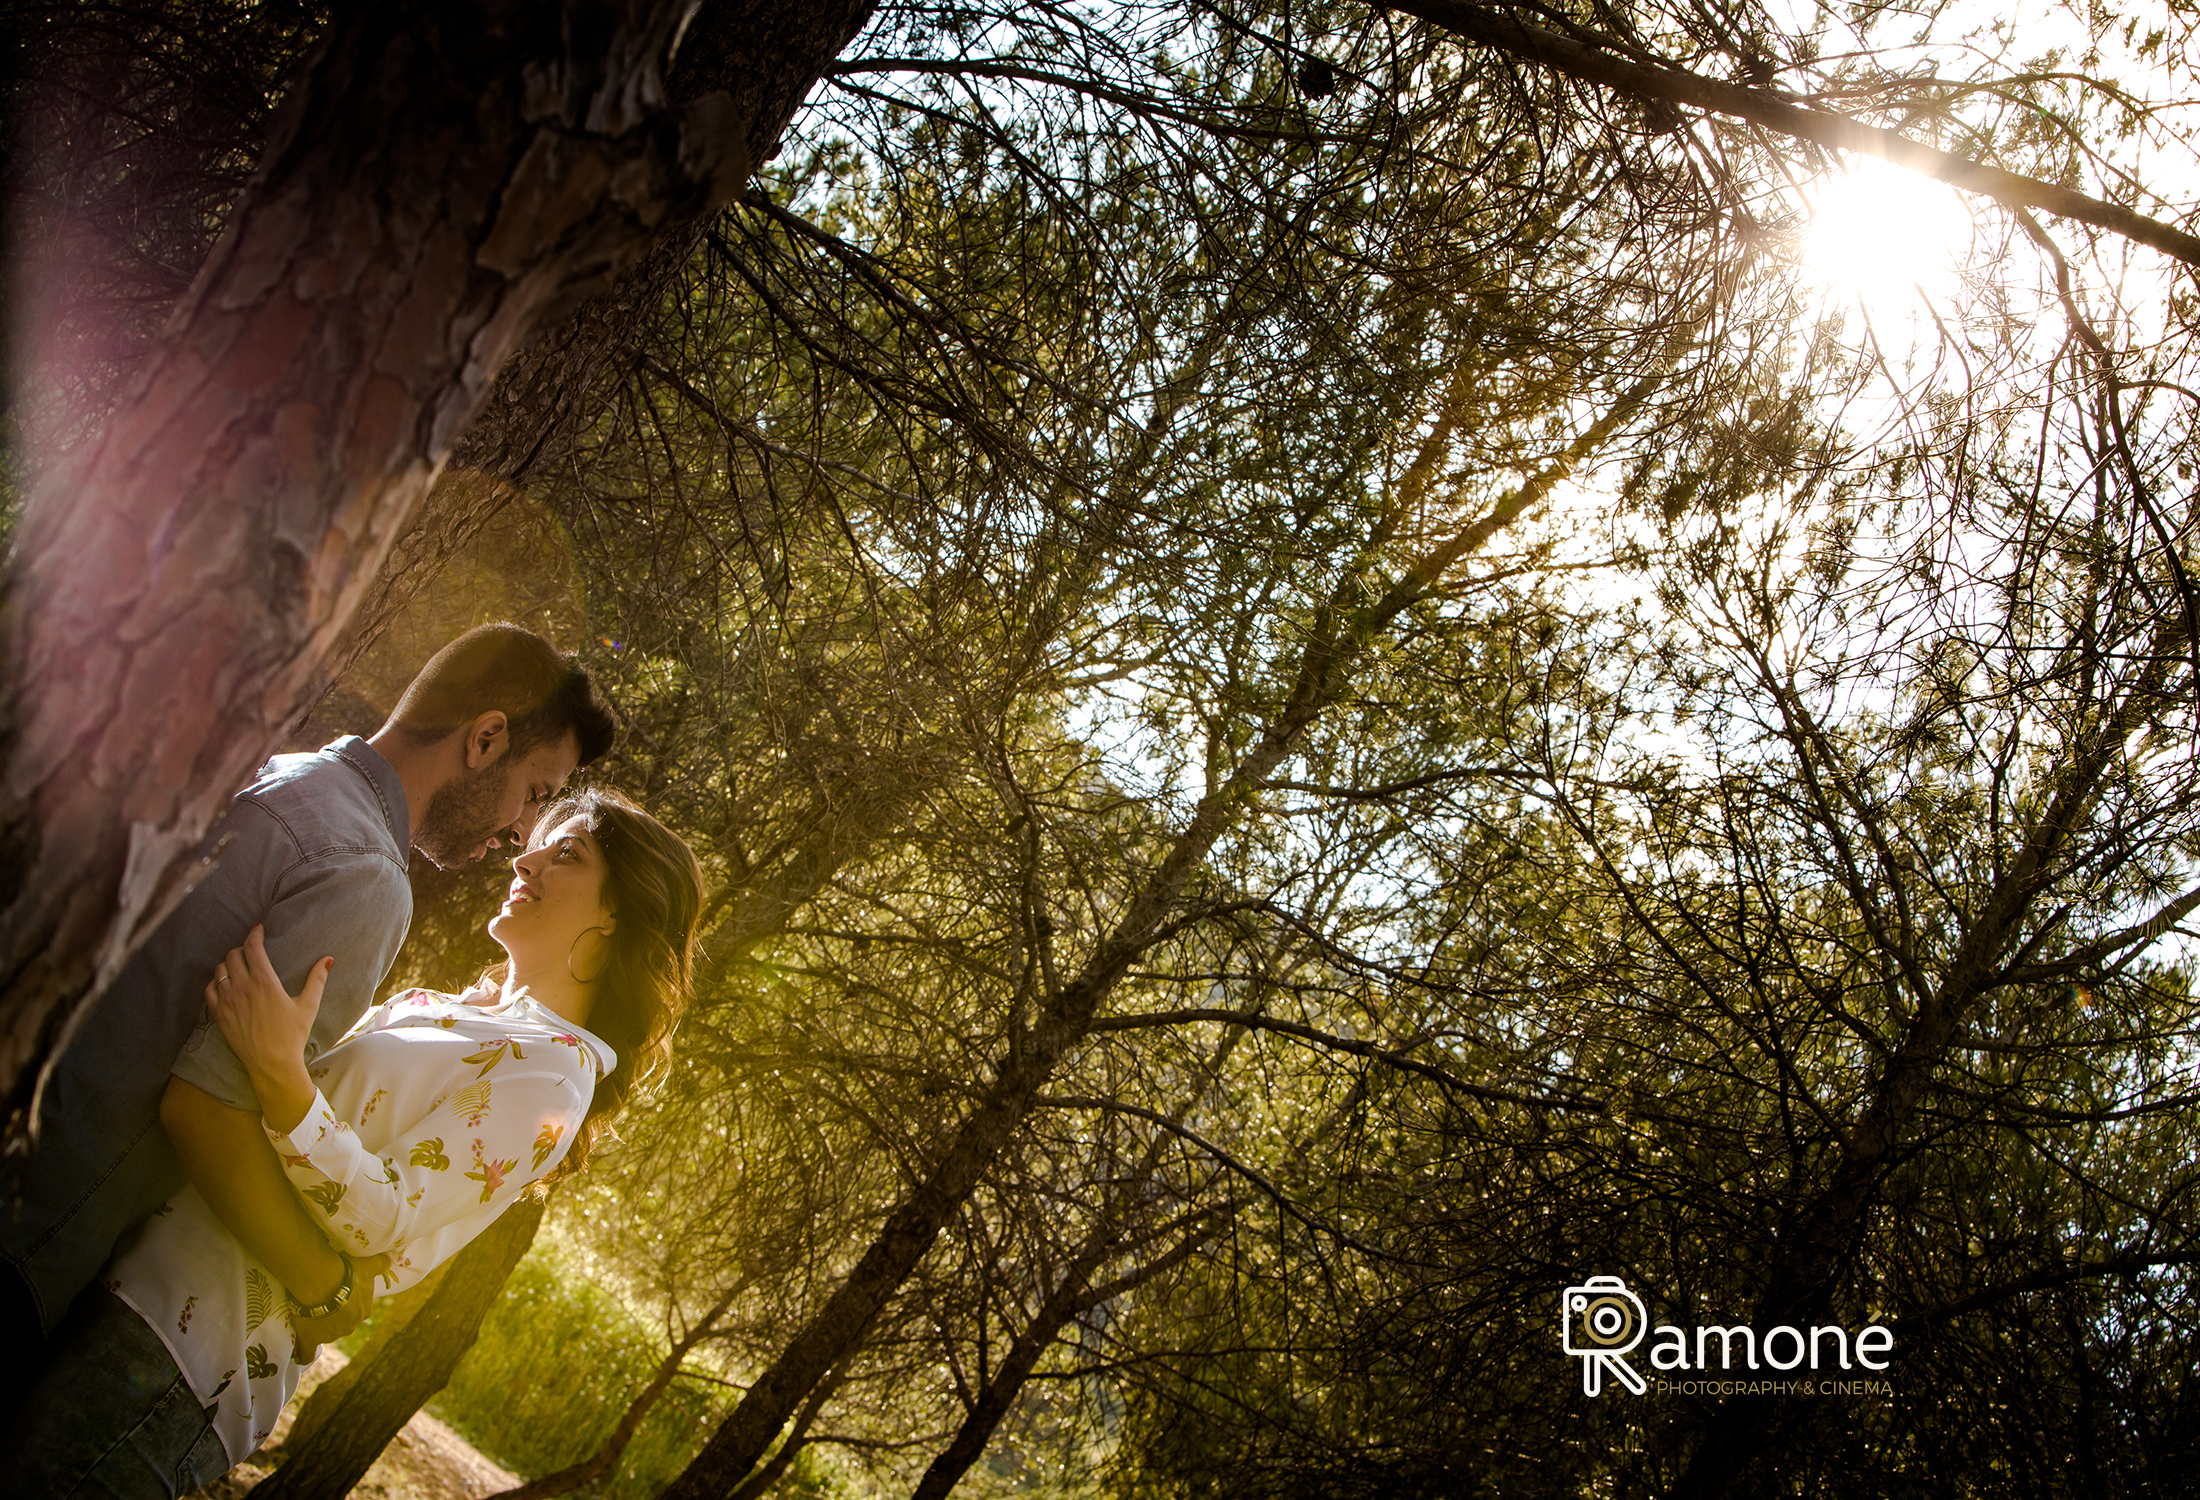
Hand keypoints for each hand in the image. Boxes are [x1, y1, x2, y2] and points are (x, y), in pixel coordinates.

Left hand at [206, 925, 328, 1132]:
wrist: (271, 1063)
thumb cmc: (292, 1035)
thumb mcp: (308, 1006)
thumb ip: (316, 980)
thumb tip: (327, 959)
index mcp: (265, 982)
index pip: (252, 948)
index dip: (254, 934)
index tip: (257, 928)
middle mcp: (242, 987)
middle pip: (233, 955)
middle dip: (242, 948)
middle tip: (251, 951)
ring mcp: (227, 1001)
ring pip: (219, 970)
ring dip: (228, 964)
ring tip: (238, 967)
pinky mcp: (218, 1014)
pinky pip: (209, 989)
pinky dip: (215, 982)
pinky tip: (224, 985)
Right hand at [289, 1254, 387, 1356]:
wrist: (322, 1282)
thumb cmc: (346, 1273)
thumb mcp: (368, 1265)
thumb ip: (380, 1264)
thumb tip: (388, 1262)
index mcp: (364, 1311)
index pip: (356, 1308)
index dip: (347, 1300)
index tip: (337, 1290)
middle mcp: (350, 1327)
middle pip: (341, 1322)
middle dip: (334, 1313)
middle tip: (322, 1297)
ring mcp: (331, 1335)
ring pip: (325, 1332)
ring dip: (318, 1324)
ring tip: (308, 1308)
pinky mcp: (311, 1339)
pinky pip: (307, 1352)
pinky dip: (304, 1353)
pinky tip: (300, 1351)